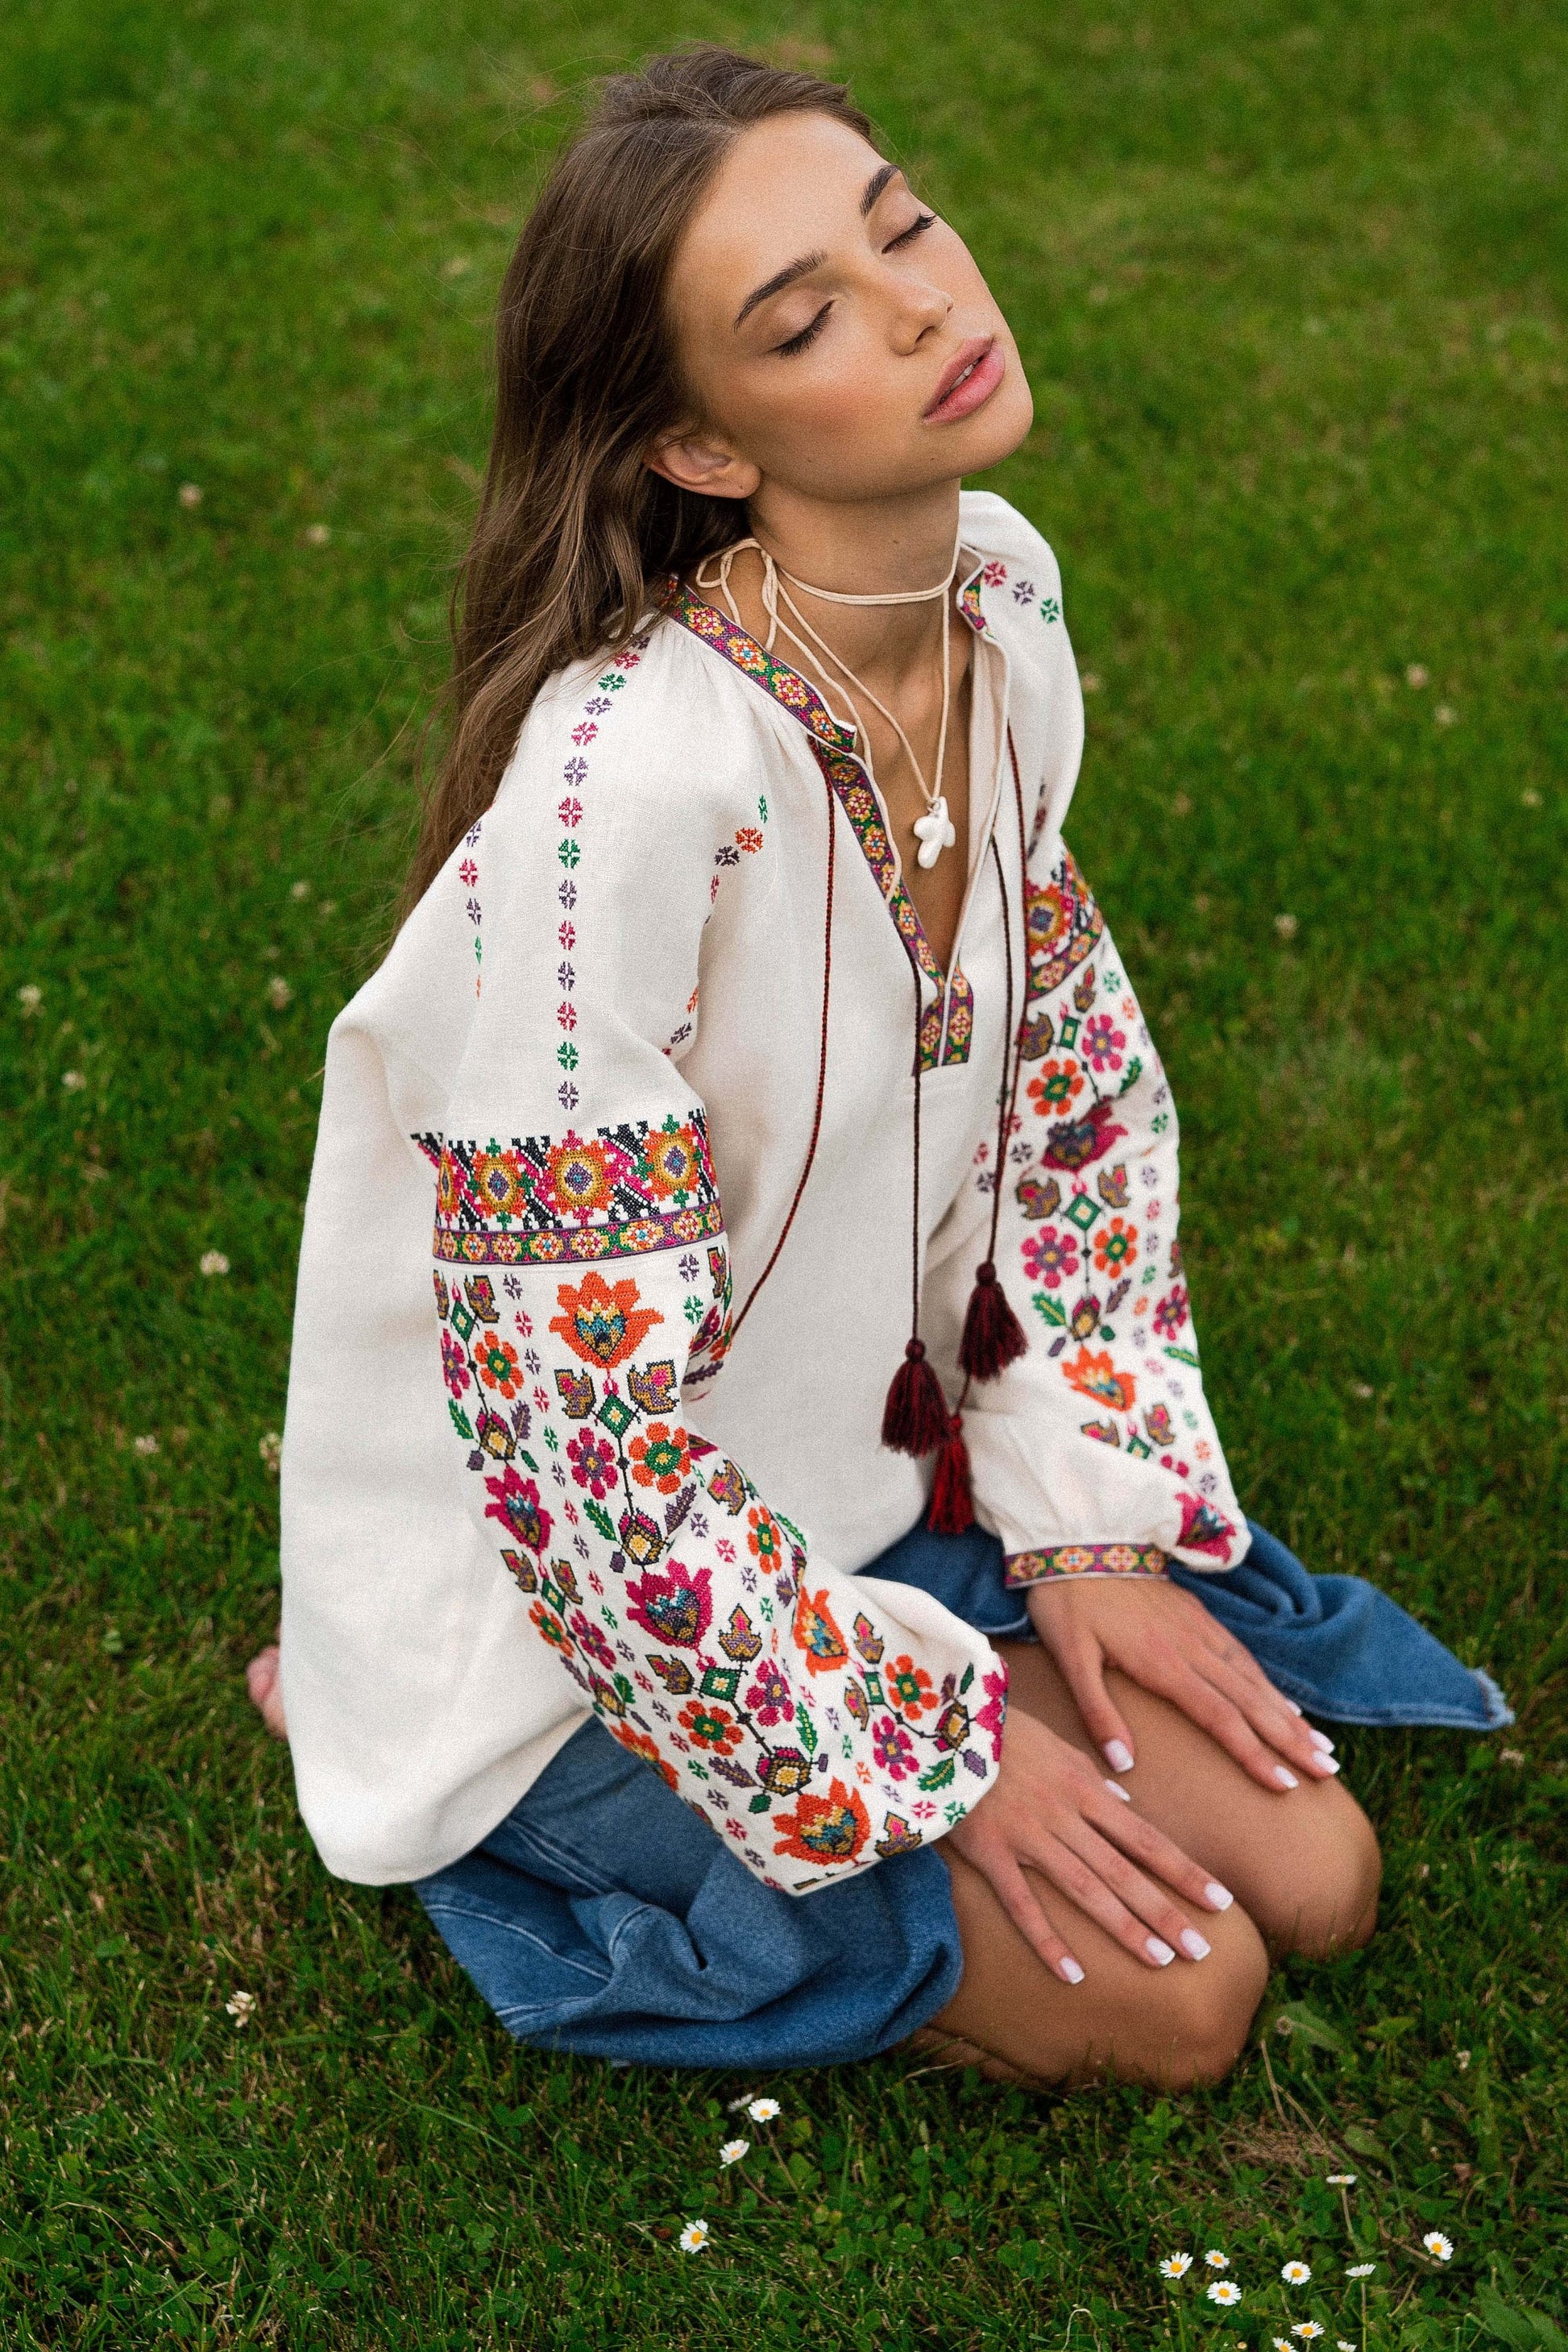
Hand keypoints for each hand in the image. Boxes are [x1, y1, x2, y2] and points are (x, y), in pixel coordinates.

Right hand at [945, 1704, 1233, 1983]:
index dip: (1184, 1871)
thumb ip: (1093, 1777)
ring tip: (1160, 1960)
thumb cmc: (1003, 1733)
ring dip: (1124, 1926)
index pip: (1147, 1838)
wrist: (942, 1724)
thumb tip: (1127, 1803)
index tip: (1221, 1902)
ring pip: (1085, 1889)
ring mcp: (1028, 1836)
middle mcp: (1065, 1816)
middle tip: (1202, 1949)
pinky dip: (1048, 1939)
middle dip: (1166, 1910)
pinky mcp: (990, 1853)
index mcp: (1085, 1789)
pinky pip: (1022, 1903)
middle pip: (1125, 1870)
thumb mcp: (1058, 1746)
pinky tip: (1073, 1974)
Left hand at [1026, 1574, 1338, 1792]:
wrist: (1078, 1535)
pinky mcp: (1197, 1612)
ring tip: (1321, 1746)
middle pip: (1251, 1702)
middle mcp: (1192, 1647)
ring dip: (1290, 1714)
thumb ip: (1098, 1711)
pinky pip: (1243, 1653)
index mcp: (1163, 1664)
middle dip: (1291, 1740)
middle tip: (1327, 1772)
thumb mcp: (1070, 1657)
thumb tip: (1124, 1765)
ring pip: (1254, 1678)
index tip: (1284, 1785)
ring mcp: (1199, 1627)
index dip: (1254, 1754)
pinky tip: (1285, 1702)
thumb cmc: (1068, 1602)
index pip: (1221, 1718)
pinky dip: (1269, 1682)